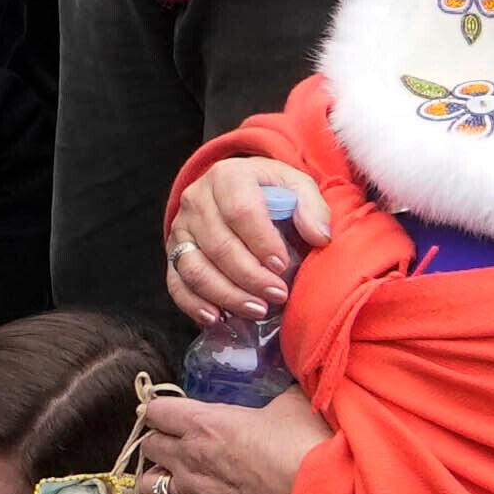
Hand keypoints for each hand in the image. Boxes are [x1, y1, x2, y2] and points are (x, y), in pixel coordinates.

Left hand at [120, 386, 319, 493]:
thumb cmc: (306, 443)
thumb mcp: (290, 403)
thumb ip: (272, 397)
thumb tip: (280, 392)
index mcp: (203, 423)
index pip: (156, 411)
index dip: (163, 409)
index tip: (174, 412)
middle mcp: (188, 458)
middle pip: (149, 445)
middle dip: (161, 440)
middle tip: (181, 441)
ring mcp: (193, 493)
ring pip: (148, 484)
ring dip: (160, 476)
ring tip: (180, 473)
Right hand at [162, 150, 317, 329]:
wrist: (236, 189)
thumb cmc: (270, 191)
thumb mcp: (296, 185)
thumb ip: (312, 206)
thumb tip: (320, 237)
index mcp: (228, 176)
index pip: (240, 211)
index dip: (262, 242)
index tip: (282, 265)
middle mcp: (196, 199)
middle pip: (218, 245)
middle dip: (250, 276)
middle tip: (278, 295)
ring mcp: (181, 227)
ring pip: (195, 268)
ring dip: (226, 294)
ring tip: (257, 310)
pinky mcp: (173, 252)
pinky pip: (175, 282)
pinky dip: (193, 304)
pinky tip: (216, 317)